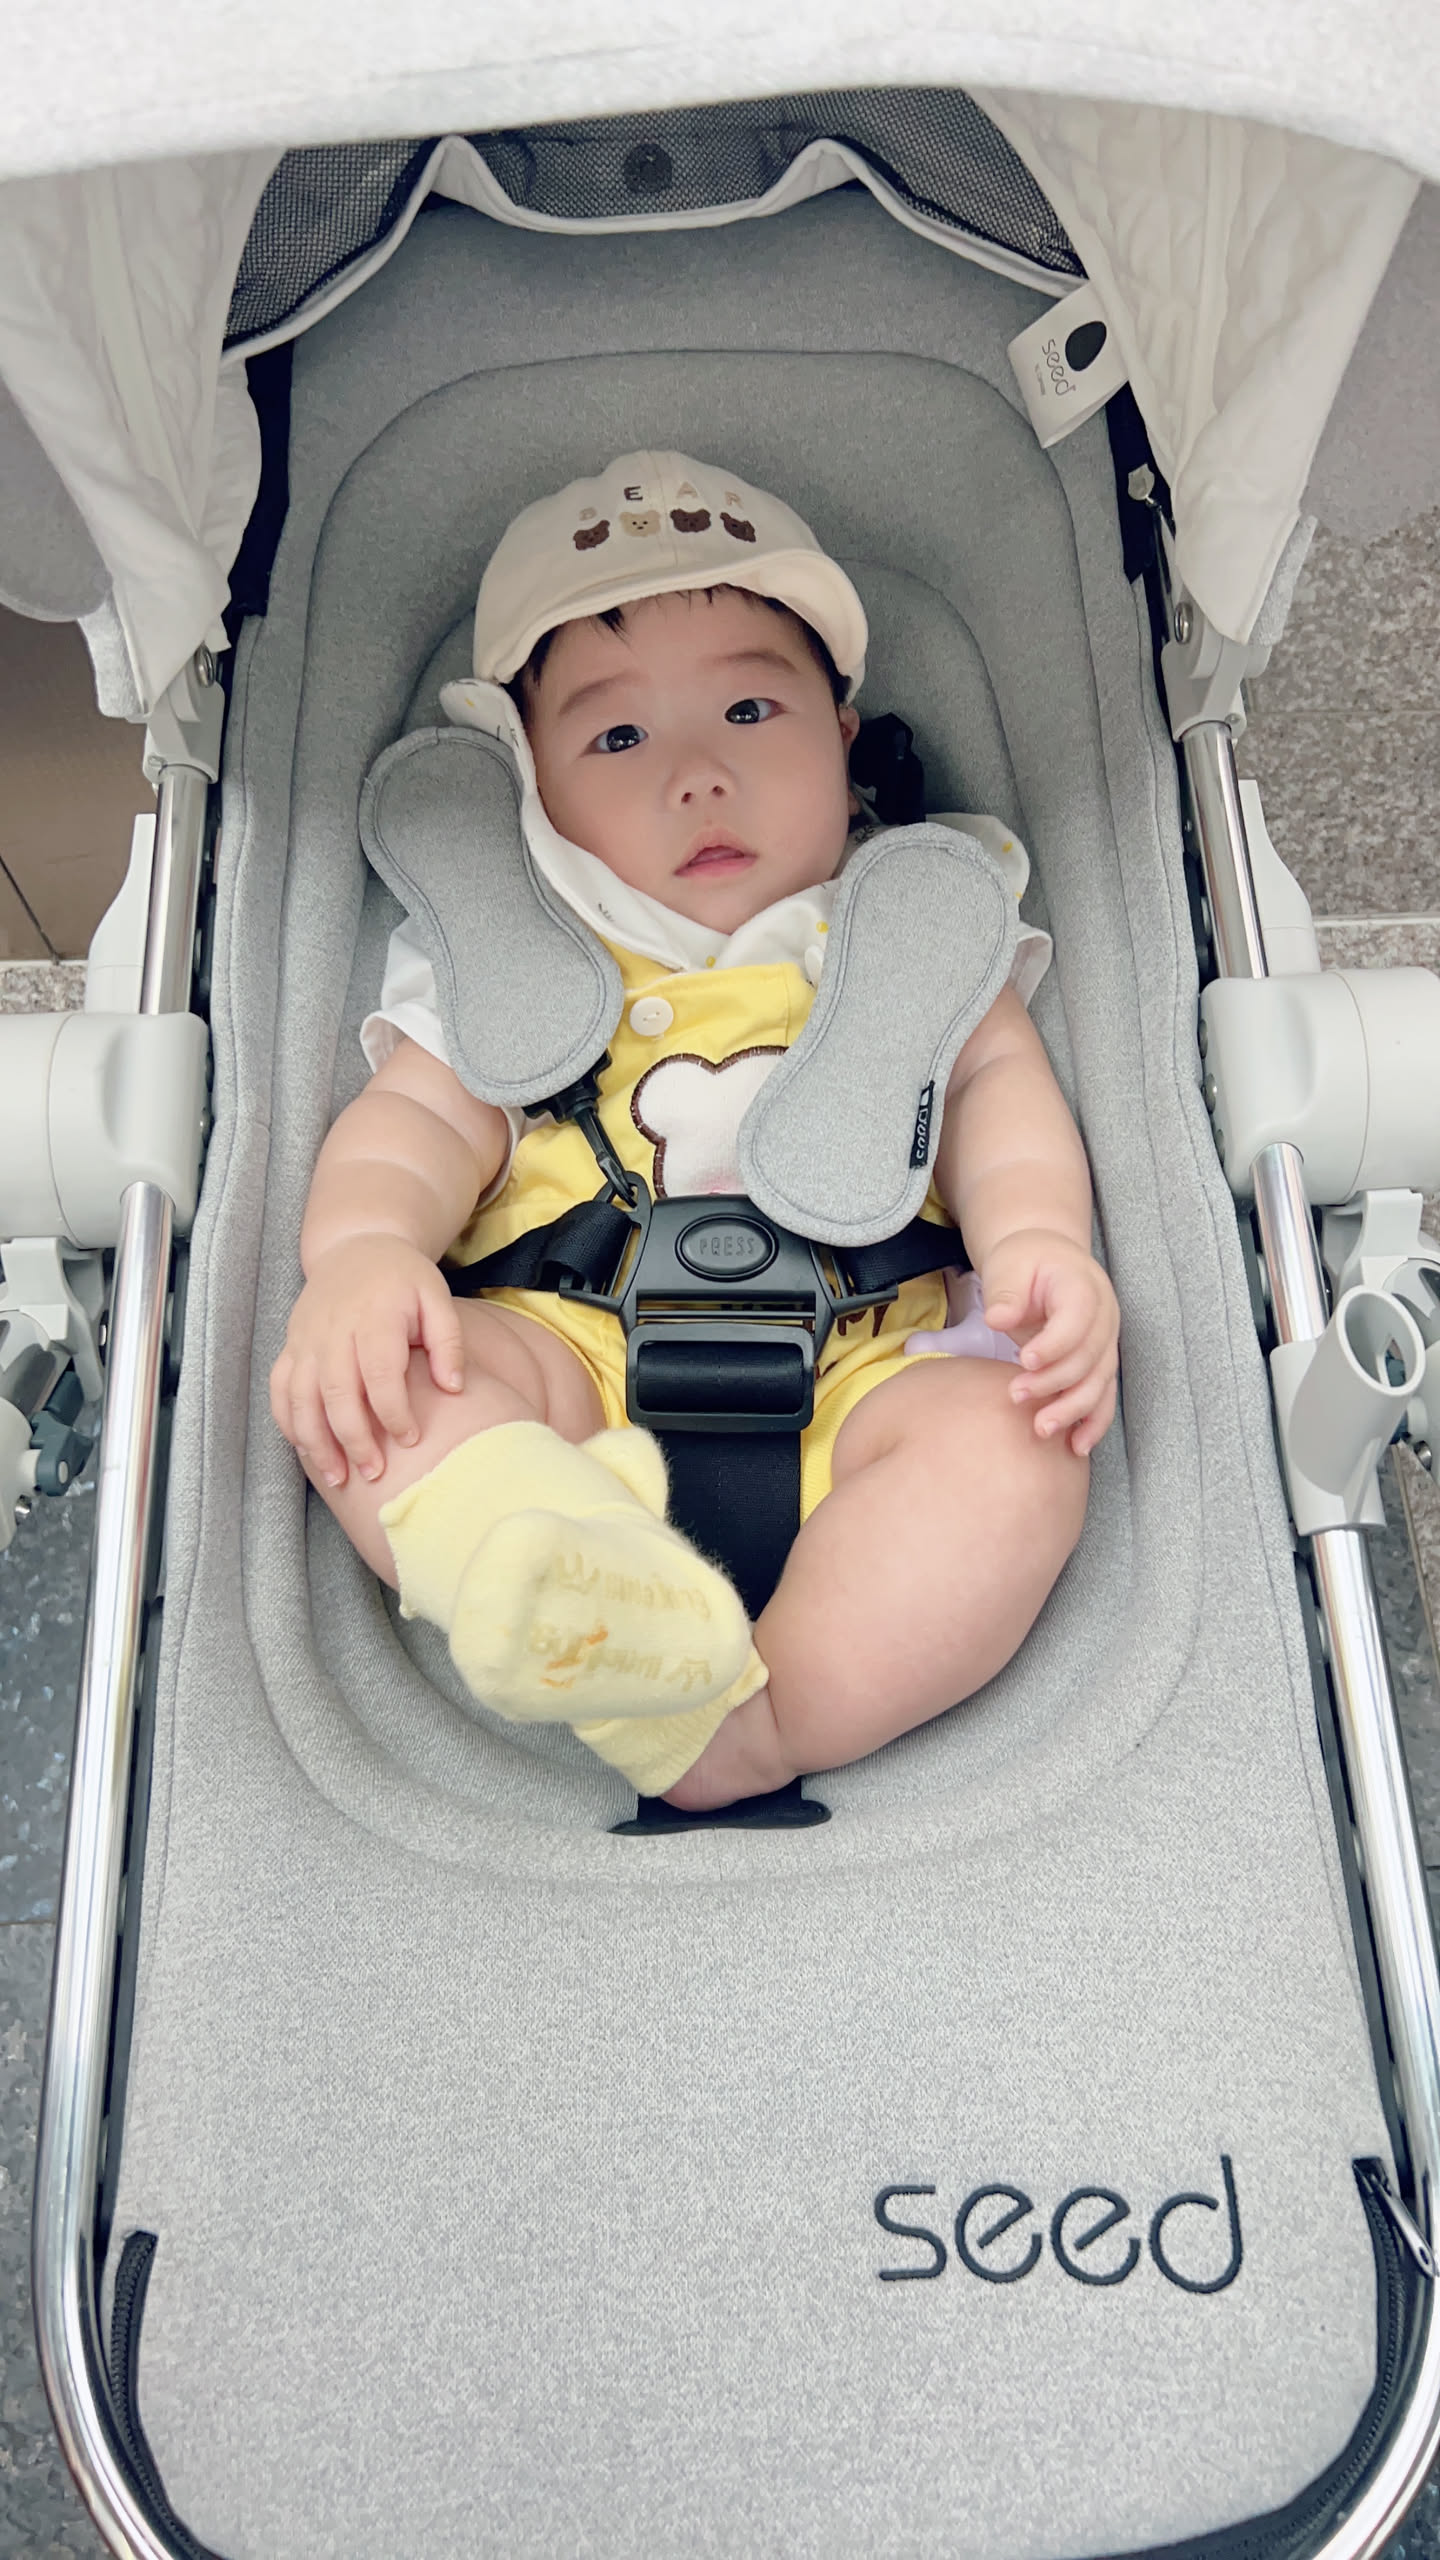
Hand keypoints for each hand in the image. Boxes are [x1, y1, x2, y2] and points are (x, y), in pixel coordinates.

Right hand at [269, 1236, 465, 1487]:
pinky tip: (307, 1450)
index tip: (410, 1440)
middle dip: (354, 1438)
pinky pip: (280, 1390)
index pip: (378, 1373)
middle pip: (336, 1392)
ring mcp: (306, 1339)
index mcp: (373, 1316)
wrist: (356, 1246)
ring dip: (316, 1441)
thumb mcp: (436, 1297)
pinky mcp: (291, 1347)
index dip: (393, 1412)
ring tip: (338, 1478)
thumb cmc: (403, 1278)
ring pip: (300, 1397)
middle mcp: (333, 1330)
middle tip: (375, 1473)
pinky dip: (289, 1422)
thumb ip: (449, 1341)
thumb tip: (454, 1388)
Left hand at [980, 1229, 1118, 1456]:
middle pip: (1089, 1358)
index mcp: (1084, 1288)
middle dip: (1054, 1382)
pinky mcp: (1099, 1363)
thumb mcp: (1010, 1264)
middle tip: (1015, 1395)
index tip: (1025, 1360)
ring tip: (1041, 1428)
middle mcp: (1104, 1318)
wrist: (1048, 1260)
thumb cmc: (1026, 1261)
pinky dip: (1093, 1422)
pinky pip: (1103, 1396)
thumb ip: (1006, 1291)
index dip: (1055, 1344)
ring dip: (1072, 1409)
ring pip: (1099, 1383)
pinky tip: (1076, 1446)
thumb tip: (998, 1318)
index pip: (1078, 1321)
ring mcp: (1106, 1343)